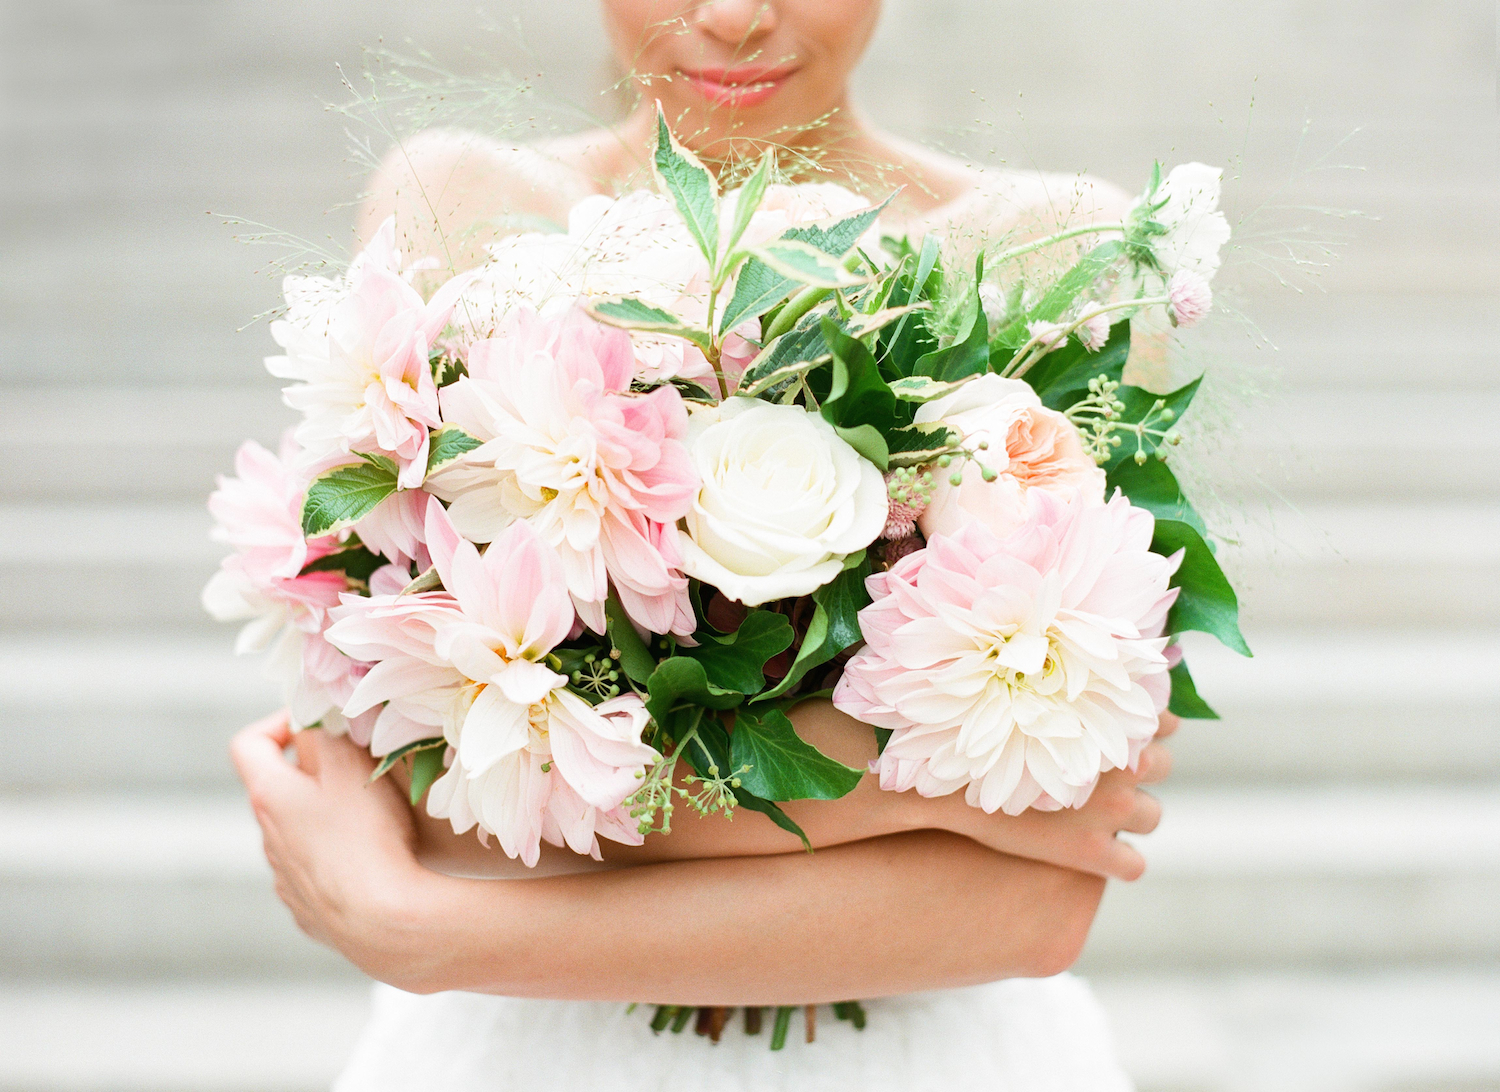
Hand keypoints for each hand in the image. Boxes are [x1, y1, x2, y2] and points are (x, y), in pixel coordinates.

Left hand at [230, 711, 429, 975]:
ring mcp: (285, 878)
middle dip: (315, 771)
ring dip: (326, 816)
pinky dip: (336, 857)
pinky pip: (316, 871)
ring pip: (298, 831)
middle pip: (279, 789)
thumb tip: (313, 720)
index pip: (248, 744)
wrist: (380, 922)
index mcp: (269, 797)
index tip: (318, 725)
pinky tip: (372, 863)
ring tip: (374, 818)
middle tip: (360, 768)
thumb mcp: (349, 767)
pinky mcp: (308, 909)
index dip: (278, 722)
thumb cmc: (364, 836)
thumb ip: (326, 733)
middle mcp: (267, 838)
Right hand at [916, 711, 1177, 880]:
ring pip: (1152, 816)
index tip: (1125, 730)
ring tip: (1096, 812)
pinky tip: (1091, 852)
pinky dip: (1117, 861)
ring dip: (1132, 814)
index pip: (1163, 720)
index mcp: (1114, 719)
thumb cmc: (980, 727)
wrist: (946, 782)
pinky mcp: (1092, 854)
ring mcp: (1113, 811)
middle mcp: (1125, 763)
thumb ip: (1072, 689)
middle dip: (1141, 767)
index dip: (1147, 725)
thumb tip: (1096, 673)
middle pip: (1162, 766)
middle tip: (1104, 771)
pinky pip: (1133, 865)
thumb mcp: (1029, 693)